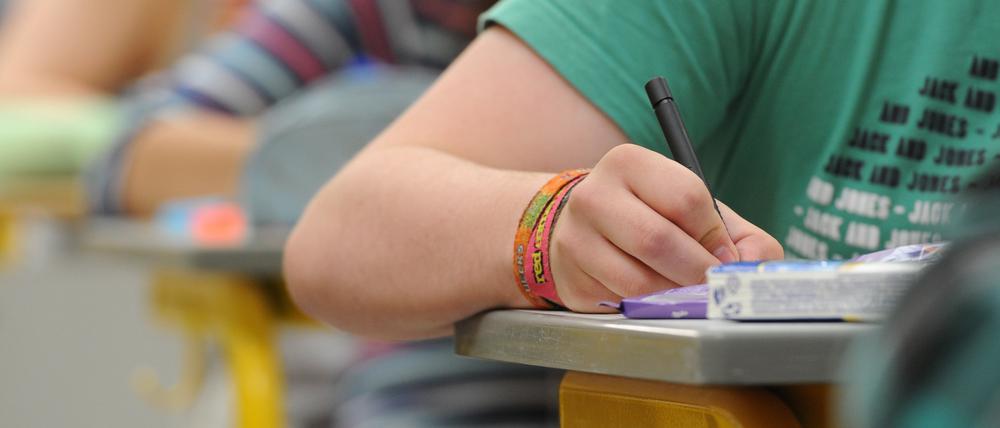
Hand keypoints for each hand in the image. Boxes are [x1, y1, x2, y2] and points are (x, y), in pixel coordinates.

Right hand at [550, 144, 782, 310]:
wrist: (583, 229)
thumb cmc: (650, 216)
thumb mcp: (693, 210)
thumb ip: (739, 236)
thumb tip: (752, 269)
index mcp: (628, 163)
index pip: (686, 197)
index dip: (715, 236)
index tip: (724, 256)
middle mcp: (594, 196)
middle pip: (657, 241)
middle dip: (697, 272)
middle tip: (713, 286)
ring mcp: (575, 240)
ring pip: (638, 282)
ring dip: (673, 295)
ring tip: (683, 291)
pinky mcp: (571, 280)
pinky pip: (621, 305)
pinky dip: (648, 309)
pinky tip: (651, 297)